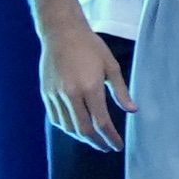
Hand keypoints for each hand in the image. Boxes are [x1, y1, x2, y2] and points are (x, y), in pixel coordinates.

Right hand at [39, 20, 126, 154]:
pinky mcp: (46, 93)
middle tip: (107, 147)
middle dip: (97, 142)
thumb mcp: (111, 66)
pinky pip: (56, 118)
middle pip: (84, 129)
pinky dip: (67, 128)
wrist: (61, 32)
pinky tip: (76, 128)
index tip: (117, 146)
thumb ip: (121, 91)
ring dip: (82, 137)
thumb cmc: (90, 46)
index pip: (101, 122)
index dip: (110, 137)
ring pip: (68, 126)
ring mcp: (56, 94)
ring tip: (94, 139)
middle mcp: (71, 93)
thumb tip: (132, 111)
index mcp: (90, 87)